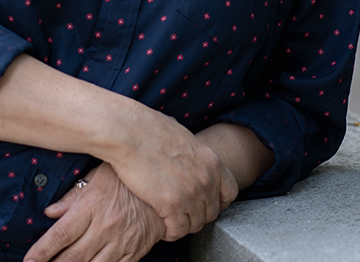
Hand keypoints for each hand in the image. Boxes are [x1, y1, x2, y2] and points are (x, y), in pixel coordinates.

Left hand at [24, 164, 164, 261]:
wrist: (163, 188)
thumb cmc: (126, 180)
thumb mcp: (97, 177)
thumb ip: (72, 197)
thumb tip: (50, 213)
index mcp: (92, 207)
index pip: (61, 234)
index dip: (42, 250)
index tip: (29, 261)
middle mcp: (104, 227)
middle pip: (73, 256)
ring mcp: (120, 243)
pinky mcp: (133, 253)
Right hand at [105, 109, 238, 240]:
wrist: (129, 133)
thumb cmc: (148, 128)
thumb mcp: (182, 135)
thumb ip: (191, 152)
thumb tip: (186, 152)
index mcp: (212, 161)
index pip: (230, 192)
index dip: (219, 201)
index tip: (206, 203)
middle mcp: (206, 179)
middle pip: (212, 212)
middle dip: (198, 215)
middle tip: (183, 213)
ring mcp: (191, 193)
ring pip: (195, 224)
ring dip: (184, 224)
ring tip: (171, 221)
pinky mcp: (172, 204)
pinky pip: (178, 230)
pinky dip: (171, 231)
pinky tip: (163, 226)